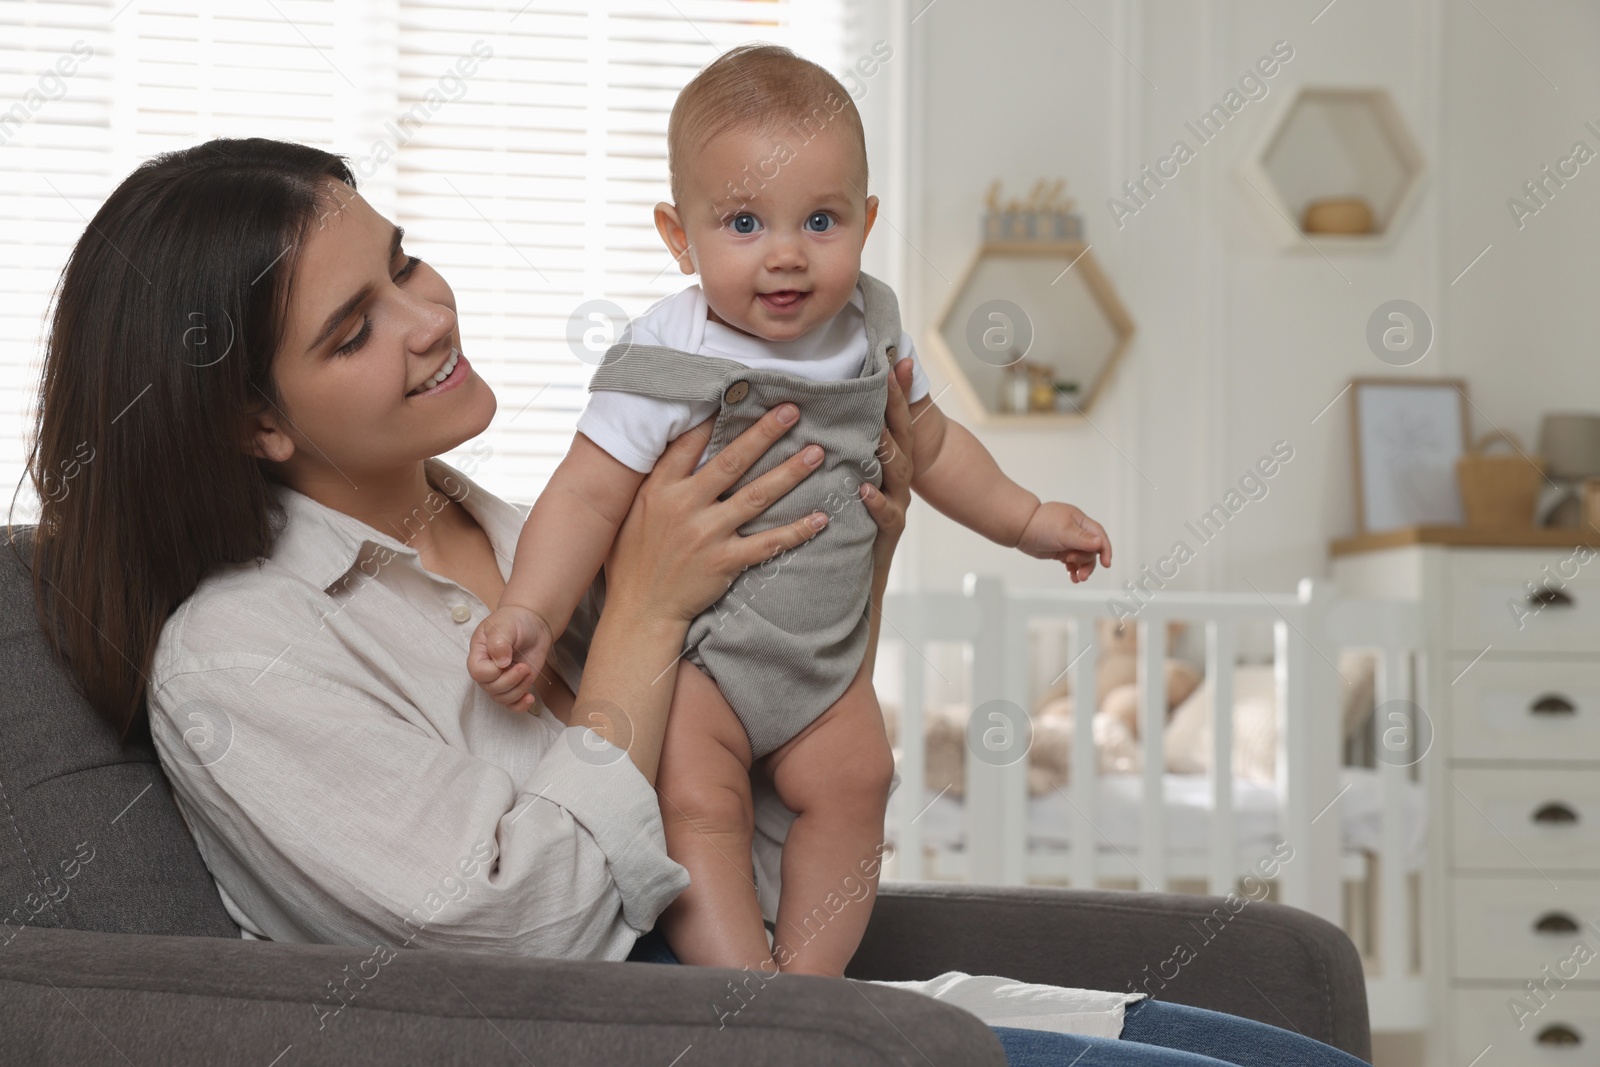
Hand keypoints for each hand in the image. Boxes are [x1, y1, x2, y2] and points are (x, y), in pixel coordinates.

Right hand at [467, 605, 555, 713]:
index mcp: (478, 653)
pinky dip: (520, 705)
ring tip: (528, 672)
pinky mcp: (515, 685)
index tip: (507, 660)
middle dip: (510, 681)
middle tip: (524, 667)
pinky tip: (530, 697)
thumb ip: (499, 642)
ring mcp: (500, 679)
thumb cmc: (515, 621)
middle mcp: (486, 669)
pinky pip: (512, 705)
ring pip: (502, 698)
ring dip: (518, 690)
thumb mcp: (506, 625)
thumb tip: (500, 663)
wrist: (532, 623)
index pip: (477, 673)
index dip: (492, 672)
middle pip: (490, 688)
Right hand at [605, 401, 831, 624]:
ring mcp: (707, 534)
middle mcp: (684, 506)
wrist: (640, 611)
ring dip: (789, 472)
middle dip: (765, 432)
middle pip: (733, 461)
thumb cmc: (632, 560)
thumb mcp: (630, 512)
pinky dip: (796, 530)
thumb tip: (670, 445)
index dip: (717, 416)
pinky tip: (820, 518)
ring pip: (757, 495)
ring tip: (816, 453)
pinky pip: (768, 543)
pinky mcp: (725, 562)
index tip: (742, 393)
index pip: (690, 443)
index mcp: (659, 489)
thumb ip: (653, 481)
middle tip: (793, 410)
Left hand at [861, 355, 914, 568]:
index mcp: (887, 463)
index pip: (895, 420)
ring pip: (898, 471)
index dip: (898, 390)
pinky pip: (886, 514)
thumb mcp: (847, 478)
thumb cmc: (849, 522)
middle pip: (902, 436)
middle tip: (890, 374)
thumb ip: (843, 448)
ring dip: (887, 448)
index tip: (897, 358)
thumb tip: (821, 411)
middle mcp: (896, 480)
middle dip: (897, 405)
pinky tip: (863, 488)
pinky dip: (876, 501)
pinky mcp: (889, 531)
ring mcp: (896, 504)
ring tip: (875, 429)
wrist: (861, 575)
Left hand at [1018, 502, 1111, 582]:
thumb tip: (1100, 543)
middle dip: (1087, 561)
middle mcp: (1077, 531)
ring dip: (1083, 568)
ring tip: (1079, 578)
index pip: (1099, 536)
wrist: (1020, 529)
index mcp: (1081, 522)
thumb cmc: (1041, 525)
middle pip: (1091, 550)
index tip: (1107, 563)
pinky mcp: (1060, 551)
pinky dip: (1074, 570)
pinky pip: (1073, 562)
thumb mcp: (1064, 532)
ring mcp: (1069, 542)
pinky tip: (1073, 577)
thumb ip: (1082, 539)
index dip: (1105, 550)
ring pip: (1083, 558)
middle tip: (1077, 568)